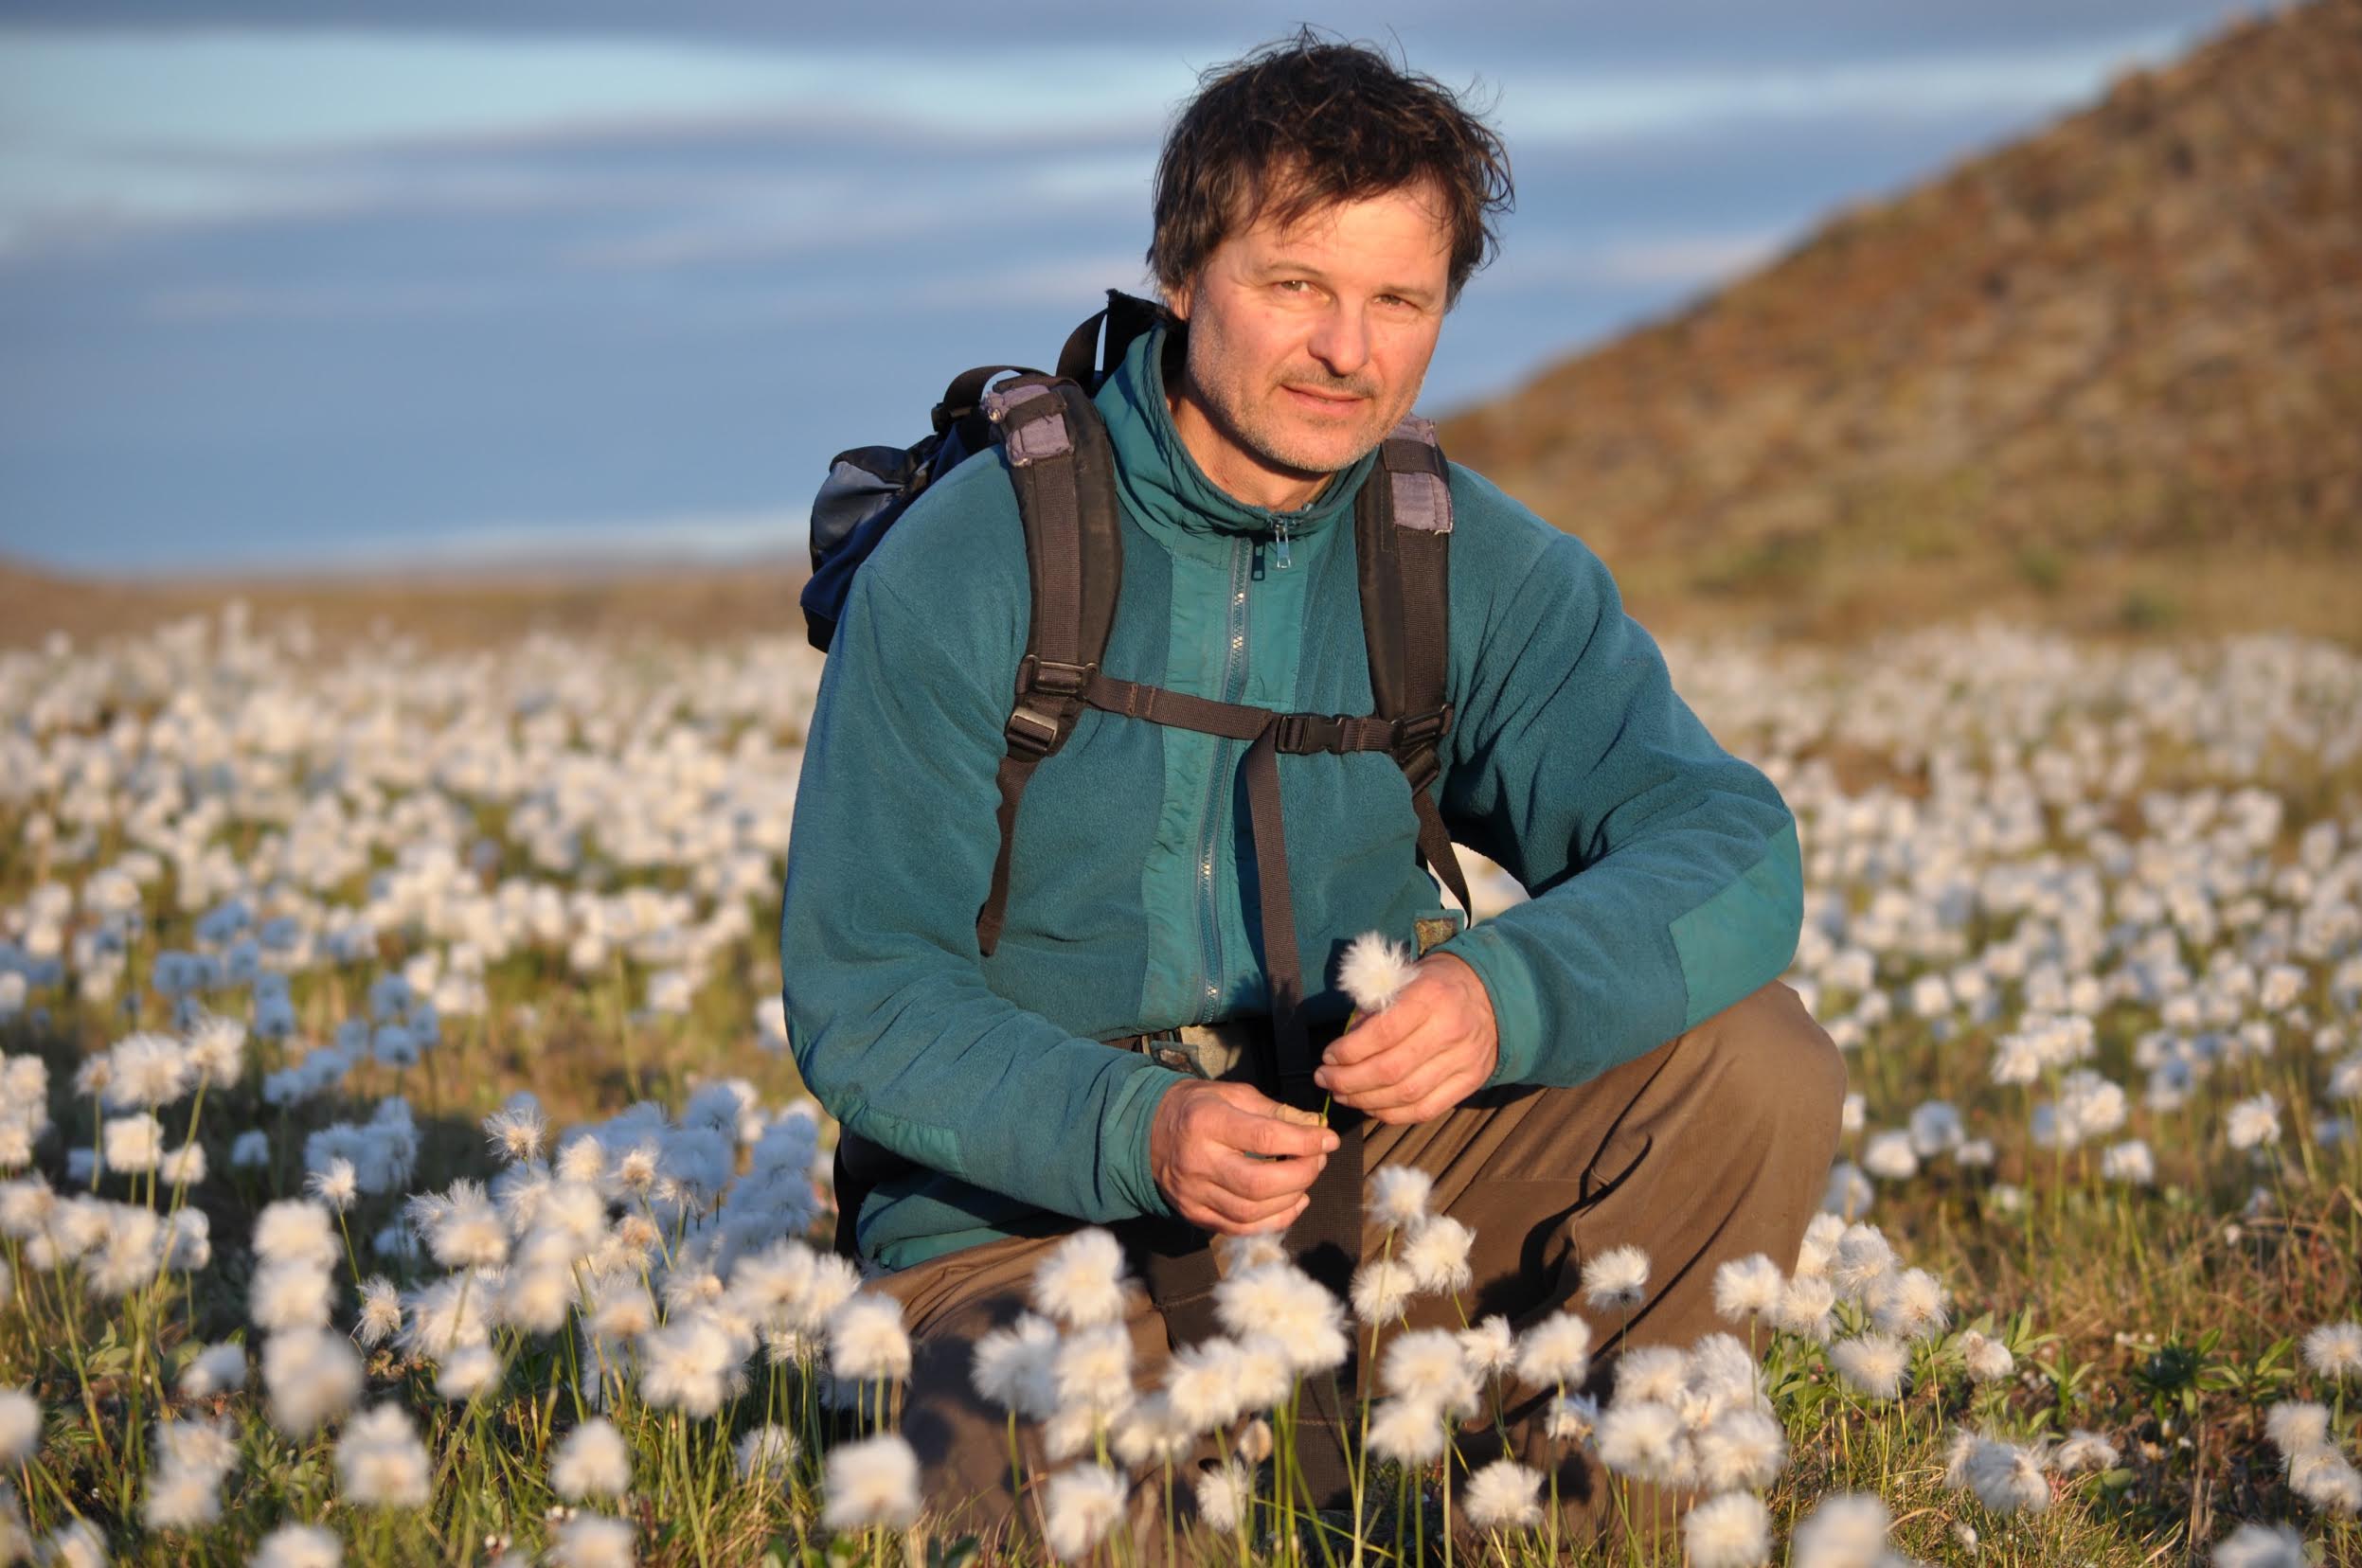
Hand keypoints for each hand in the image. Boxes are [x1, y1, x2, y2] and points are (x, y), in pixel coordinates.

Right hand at [1150, 1079, 1338, 1235]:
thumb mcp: (1232, 1094)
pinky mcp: (1195, 1214)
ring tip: (1306, 1179)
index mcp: (1207, 1122)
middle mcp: (1198, 1162)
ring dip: (1292, 1199)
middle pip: (1259, 1183)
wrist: (1147, 1132)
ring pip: (1252, 1211)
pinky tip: (1293, 1203)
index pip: (1265, 1138)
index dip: (1305, 1142)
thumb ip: (1275, 1111)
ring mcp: (1194, 1194)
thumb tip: (1315, 1129)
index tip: (1328, 1139)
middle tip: (1318, 1161)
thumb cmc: (1196, 1108)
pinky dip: (1275, 1221)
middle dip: (1301, 1175)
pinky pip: (1241, 1228)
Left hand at [1313, 952, 1498, 1124]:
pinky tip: (1370, 1107)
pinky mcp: (1470, 1082)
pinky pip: (1425, 1110)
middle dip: (1348, 1080)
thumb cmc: (1437, 984)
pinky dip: (1392, 1114)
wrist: (1492, 995)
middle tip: (1325, 1079)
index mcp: (1430, 996)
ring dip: (1364, 1101)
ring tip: (1342, 1095)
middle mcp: (1449, 1030)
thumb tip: (1345, 1045)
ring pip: (1406, 1094)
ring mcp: (1463, 1060)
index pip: (1383, 1033)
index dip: (1349, 1051)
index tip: (1328, 1055)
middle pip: (1390, 1070)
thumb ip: (1374, 1008)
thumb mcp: (1405, 979)